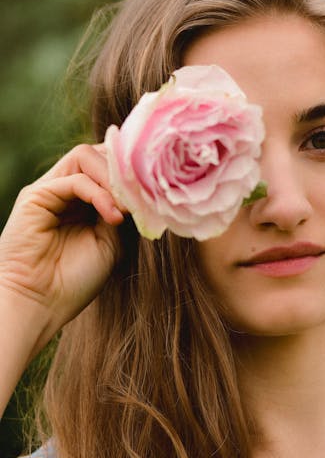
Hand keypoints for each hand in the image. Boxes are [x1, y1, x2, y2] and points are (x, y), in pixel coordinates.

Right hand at [0, 143, 125, 356]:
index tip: (155, 192)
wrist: (39, 304)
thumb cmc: (74, 280)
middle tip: (143, 195)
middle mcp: (65, 189)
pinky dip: (99, 193)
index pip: (108, 164)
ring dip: (113, 179)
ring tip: (127, 208)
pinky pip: (75, 180)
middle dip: (124, 170)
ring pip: (85, 156)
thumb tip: (142, 189)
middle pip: (98, 152)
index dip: (131, 172)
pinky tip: (113, 217)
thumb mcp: (111, 241)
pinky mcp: (36, 196)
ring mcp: (50, 190)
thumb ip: (122, 211)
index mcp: (83, 199)